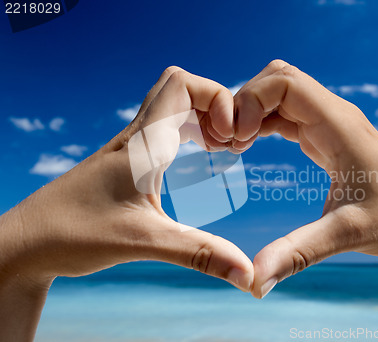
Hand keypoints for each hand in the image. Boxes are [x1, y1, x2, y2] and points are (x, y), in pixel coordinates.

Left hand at [1, 66, 253, 296]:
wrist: (25, 241)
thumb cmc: (73, 234)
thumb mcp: (144, 242)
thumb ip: (200, 254)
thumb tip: (248, 275)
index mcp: (142, 144)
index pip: (182, 85)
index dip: (218, 98)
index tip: (230, 138)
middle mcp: (136, 137)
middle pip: (180, 87)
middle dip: (215, 105)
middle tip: (229, 143)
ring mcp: (130, 148)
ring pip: (171, 107)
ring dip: (202, 118)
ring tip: (220, 149)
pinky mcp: (126, 162)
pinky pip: (163, 130)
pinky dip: (189, 134)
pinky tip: (197, 160)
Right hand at [233, 60, 377, 329]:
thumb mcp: (346, 235)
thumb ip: (298, 253)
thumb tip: (254, 280)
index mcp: (339, 125)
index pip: (285, 82)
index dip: (252, 101)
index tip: (237, 140)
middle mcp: (334, 115)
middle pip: (278, 78)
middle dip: (246, 101)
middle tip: (229, 140)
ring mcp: (330, 123)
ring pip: (281, 93)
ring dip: (252, 111)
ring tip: (233, 145)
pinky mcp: (326, 136)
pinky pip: (286, 114)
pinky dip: (262, 123)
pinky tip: (248, 146)